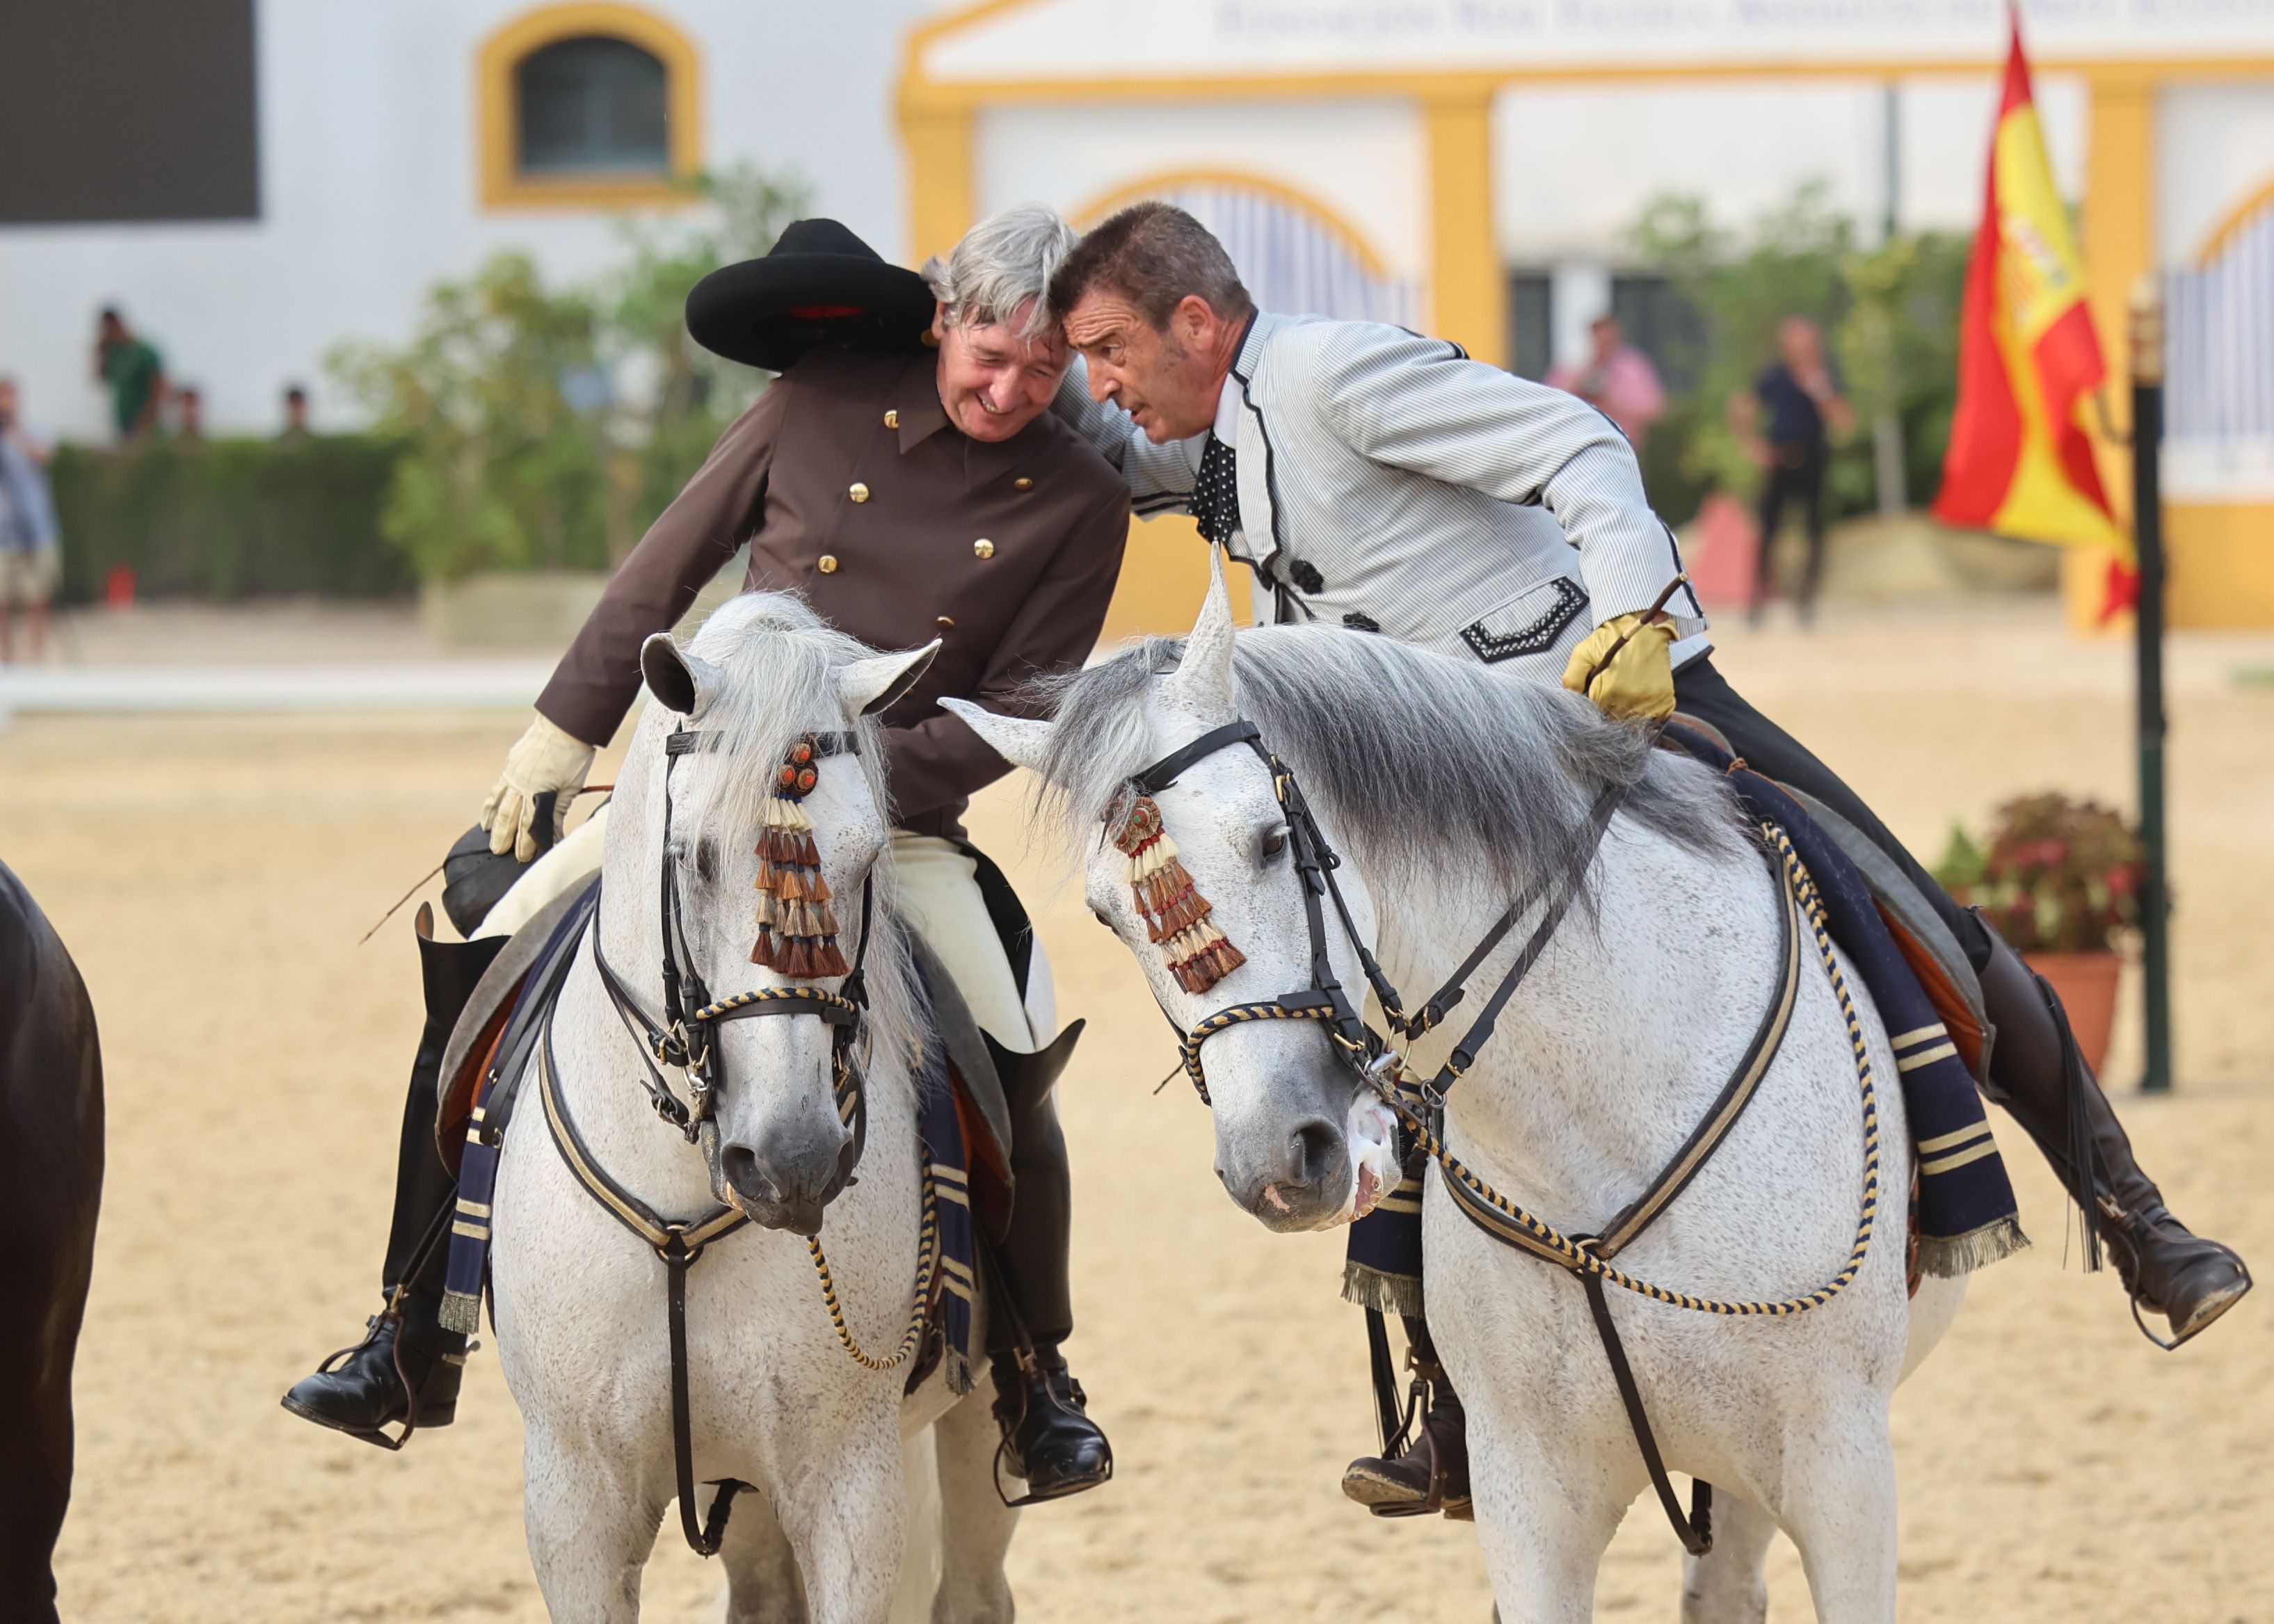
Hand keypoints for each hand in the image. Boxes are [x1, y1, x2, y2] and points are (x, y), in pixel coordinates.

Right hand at [482, 713, 595, 860]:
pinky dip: (493, 798)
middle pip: (508, 816)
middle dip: (503, 836)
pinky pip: (498, 786)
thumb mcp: (571, 788)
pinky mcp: (511, 763)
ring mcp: (513, 773)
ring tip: (487, 832)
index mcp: (536, 792)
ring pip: (498, 801)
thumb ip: (558, 811)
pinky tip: (491, 805)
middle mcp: (519, 785)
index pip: (527, 824)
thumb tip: (553, 833)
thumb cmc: (573, 756)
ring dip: (492, 819)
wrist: (564, 724)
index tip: (523, 857)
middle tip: (498, 851)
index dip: (525, 843)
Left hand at [1562, 612, 1676, 722]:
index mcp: (1609, 690)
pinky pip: (1652, 721)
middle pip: (1613, 722)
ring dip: (1625, 717)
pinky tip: (1637, 703)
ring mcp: (1650, 702)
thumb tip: (1568, 701)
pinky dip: (1644, 717)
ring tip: (1623, 699)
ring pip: (1631, 725)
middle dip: (1607, 714)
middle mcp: (1631, 699)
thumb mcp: (1583, 653)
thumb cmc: (1610, 639)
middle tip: (1609, 697)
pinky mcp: (1664, 701)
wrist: (1643, 627)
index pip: (1594, 716)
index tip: (1594, 698)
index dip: (1591, 710)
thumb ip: (1571, 678)